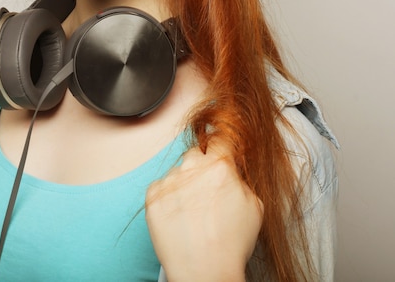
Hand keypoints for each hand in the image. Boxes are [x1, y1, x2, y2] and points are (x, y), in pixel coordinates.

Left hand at [145, 141, 262, 281]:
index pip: (219, 138)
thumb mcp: (254, 205)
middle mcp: (192, 168)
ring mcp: (169, 180)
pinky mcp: (152, 195)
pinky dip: (168, 198)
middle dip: (201, 165)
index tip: (218, 140)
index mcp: (220, 167)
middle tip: (206, 189)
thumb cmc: (230, 244)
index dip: (220, 141)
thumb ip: (239, 178)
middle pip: (195, 153)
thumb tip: (230, 167)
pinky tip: (179, 216)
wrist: (204, 271)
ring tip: (192, 212)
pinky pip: (161, 187)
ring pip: (178, 171)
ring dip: (184, 183)